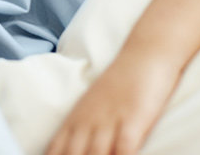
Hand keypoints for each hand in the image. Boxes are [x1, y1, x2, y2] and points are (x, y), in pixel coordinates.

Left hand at [45, 51, 181, 154]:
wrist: (144, 54)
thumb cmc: (119, 84)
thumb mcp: (92, 106)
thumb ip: (81, 130)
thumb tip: (74, 150)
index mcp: (74, 120)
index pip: (55, 151)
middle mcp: (87, 122)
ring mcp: (109, 121)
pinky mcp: (133, 120)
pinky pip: (124, 149)